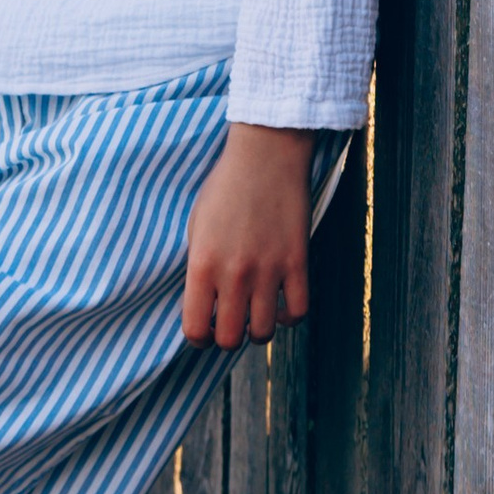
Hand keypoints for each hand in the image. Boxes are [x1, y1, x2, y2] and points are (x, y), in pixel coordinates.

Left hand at [179, 123, 312, 349]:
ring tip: (255, 315)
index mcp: (201, 264)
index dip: (199, 338)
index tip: (204, 331)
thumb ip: (199, 267)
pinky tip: (281, 304)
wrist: (265, 155)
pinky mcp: (297, 262)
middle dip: (227, 338)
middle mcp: (234, 273)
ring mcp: (268, 270)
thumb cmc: (225, 187)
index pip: (196, 328)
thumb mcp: (196, 226)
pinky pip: (297, 311)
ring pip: (263, 332)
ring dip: (257, 330)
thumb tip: (204, 303)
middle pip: (230, 338)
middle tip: (230, 325)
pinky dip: (289, 316)